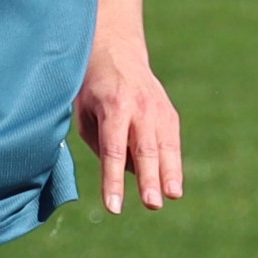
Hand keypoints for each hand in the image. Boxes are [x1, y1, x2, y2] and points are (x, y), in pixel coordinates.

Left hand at [75, 42, 184, 213]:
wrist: (116, 51)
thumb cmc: (92, 88)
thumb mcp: (84, 112)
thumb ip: (100, 142)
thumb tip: (123, 172)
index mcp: (112, 107)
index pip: (112, 150)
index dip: (113, 180)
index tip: (113, 206)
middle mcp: (139, 108)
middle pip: (144, 150)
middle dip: (148, 179)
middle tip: (152, 203)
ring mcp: (158, 109)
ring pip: (165, 146)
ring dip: (169, 174)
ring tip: (171, 196)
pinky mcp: (169, 113)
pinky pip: (171, 142)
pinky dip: (173, 164)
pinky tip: (172, 186)